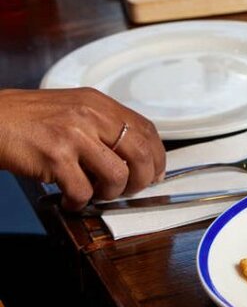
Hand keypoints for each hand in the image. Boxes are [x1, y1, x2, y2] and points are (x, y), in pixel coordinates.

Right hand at [0, 88, 164, 209]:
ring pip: (117, 175)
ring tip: (95, 193)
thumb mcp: (74, 110)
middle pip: (141, 154)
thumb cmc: (28, 118)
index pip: (147, 130)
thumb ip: (103, 126)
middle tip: (128, 190)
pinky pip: (83, 191)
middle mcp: (91, 116)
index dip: (158, 156)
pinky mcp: (55, 157)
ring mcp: (74, 135)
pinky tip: (70, 199)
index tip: (156, 172)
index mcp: (99, 104)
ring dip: (110, 193)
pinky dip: (79, 202)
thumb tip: (134, 155)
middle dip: (141, 180)